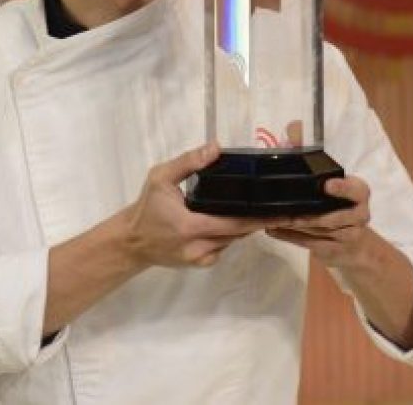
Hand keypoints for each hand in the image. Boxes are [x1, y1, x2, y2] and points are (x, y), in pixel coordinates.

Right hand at [124, 143, 269, 267]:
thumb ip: (188, 162)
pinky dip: (228, 235)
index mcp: (190, 226)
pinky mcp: (200, 264)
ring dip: (242, 226)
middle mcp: (199, 247)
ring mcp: (200, 259)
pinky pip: (223, 247)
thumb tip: (216, 147)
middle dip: (256, 220)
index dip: (259, 219)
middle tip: (274, 204)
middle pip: (238, 233)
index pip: (234, 224)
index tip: (280, 212)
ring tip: (253, 207)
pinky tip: (224, 221)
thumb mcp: (160, 178)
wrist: (132, 241)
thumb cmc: (147, 208)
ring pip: (232, 241)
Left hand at [266, 175, 372, 268]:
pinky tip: (274, 230)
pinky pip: (310, 243)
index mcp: (360, 193)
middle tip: (290, 215)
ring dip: (295, 227)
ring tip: (275, 221)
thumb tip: (291, 158)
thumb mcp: (338, 188)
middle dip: (310, 217)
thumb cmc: (339, 204)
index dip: (342, 188)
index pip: (356, 190)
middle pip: (334, 217)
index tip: (326, 185)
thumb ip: (321, 176)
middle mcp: (360, 215)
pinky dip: (290, 236)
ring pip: (320, 232)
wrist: (353, 241)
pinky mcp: (335, 249)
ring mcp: (350, 235)